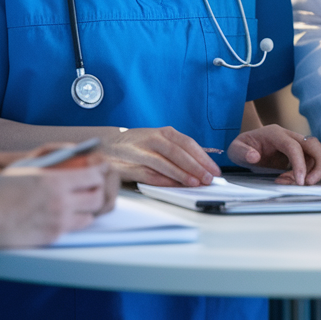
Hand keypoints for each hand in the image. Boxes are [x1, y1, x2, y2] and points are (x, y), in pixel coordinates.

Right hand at [0, 153, 113, 249]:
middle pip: (97, 196)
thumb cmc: (2, 191)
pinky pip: (74, 227)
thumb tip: (73, 150)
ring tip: (81, 201)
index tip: (101, 168)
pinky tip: (67, 214)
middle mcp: (61, 202)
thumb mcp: (26, 166)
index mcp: (55, 182)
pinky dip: (74, 220)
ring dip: (88, 207)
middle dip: (99, 189)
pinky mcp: (54, 236)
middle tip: (93, 186)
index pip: (92, 176)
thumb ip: (51, 156)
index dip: (100, 171)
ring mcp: (59, 221)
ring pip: (89, 215)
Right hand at [100, 127, 220, 186]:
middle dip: (196, 166)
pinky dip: (163, 180)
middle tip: (209, 178)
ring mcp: (140, 151)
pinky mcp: (129, 165)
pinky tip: (174, 186)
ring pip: (164, 162)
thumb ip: (177, 152)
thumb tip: (200, 167)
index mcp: (163, 133)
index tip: (214, 169)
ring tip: (195, 183)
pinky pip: (149, 174)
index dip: (203, 157)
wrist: (106, 144)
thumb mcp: (158, 141)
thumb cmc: (138, 145)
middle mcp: (152, 139)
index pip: (188, 143)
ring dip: (181, 174)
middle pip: (178, 152)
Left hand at [229, 125, 320, 184]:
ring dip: (312, 172)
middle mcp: (289, 136)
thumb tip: (254, 157)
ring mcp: (296, 144)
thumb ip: (242, 152)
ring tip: (292, 184)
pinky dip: (307, 174)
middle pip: (314, 145)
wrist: (246, 144)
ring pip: (316, 155)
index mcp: (275, 133)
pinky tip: (291, 181)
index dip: (300, 164)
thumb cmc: (242, 146)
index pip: (294, 146)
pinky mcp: (299, 154)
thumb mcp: (235, 149)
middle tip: (309, 184)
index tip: (300, 182)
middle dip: (319, 165)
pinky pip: (311, 163)